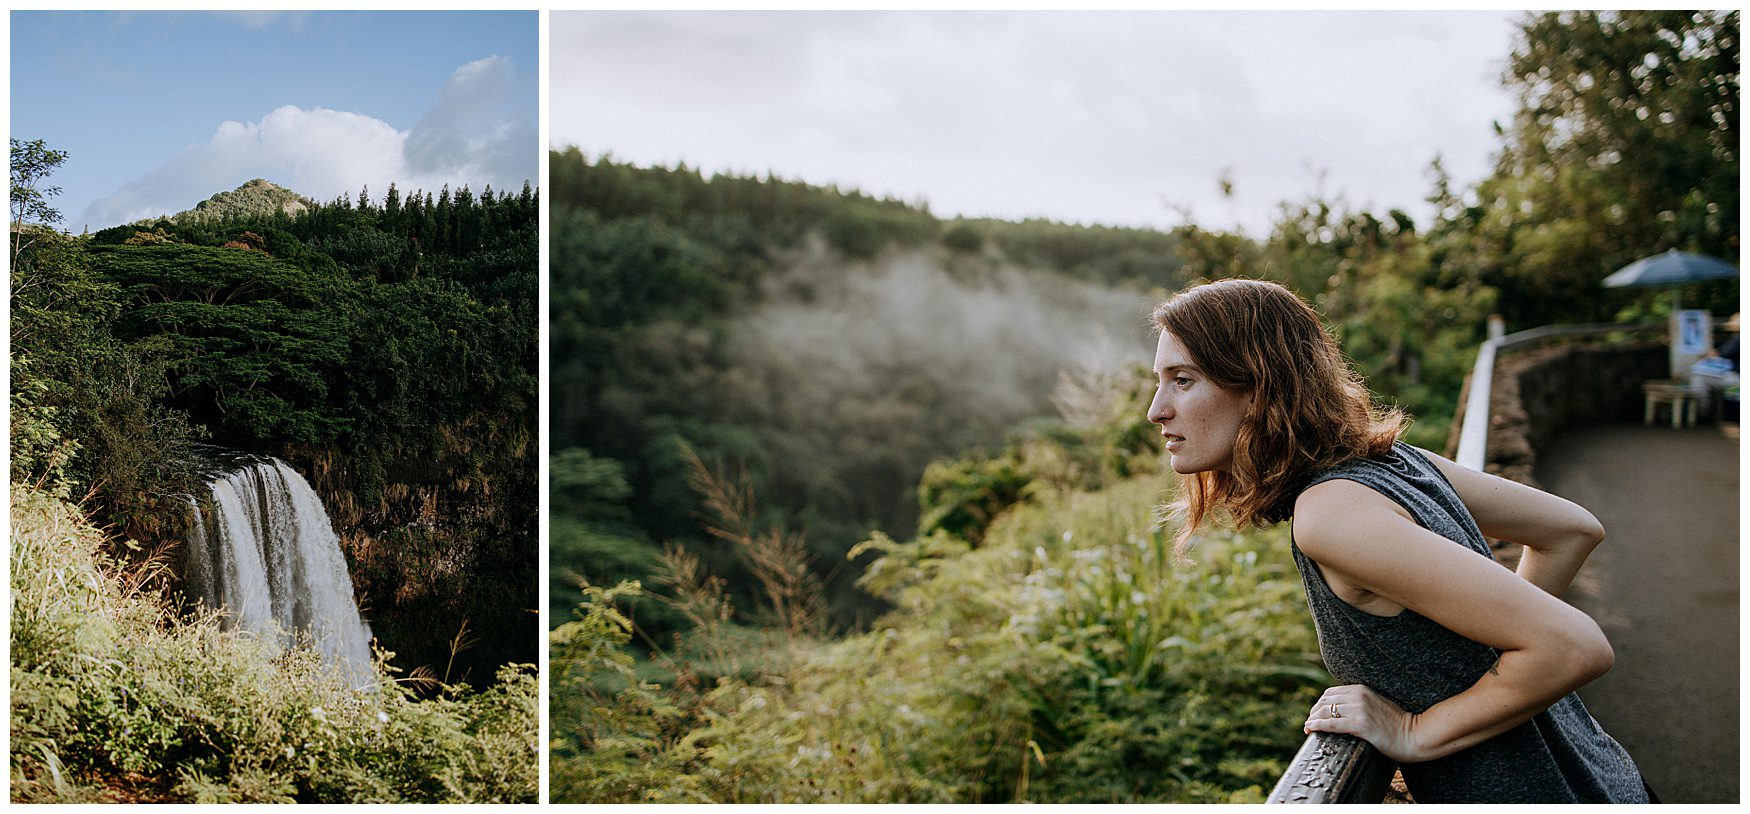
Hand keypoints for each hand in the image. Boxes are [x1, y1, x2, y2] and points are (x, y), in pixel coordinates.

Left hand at [1303, 684, 1424, 762]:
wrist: (1416, 734)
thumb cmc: (1398, 724)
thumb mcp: (1377, 705)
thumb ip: (1361, 703)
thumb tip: (1343, 710)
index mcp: (1362, 689)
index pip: (1331, 693)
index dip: (1319, 704)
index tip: (1315, 714)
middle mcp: (1359, 696)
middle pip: (1325, 701)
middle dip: (1313, 712)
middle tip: (1309, 723)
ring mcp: (1360, 710)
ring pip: (1325, 712)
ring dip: (1312, 719)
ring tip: (1308, 728)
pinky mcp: (1361, 725)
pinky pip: (1331, 724)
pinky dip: (1317, 726)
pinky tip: (1310, 729)